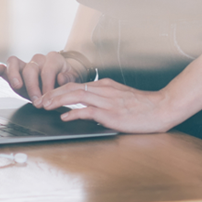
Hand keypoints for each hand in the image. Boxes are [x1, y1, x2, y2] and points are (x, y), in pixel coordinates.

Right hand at [0, 51, 86, 101]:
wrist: (61, 81)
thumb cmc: (66, 80)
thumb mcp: (74, 80)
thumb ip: (69, 79)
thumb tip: (61, 78)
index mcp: (53, 59)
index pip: (48, 69)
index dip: (47, 84)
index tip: (48, 98)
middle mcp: (38, 59)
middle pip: (31, 68)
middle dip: (32, 85)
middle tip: (36, 100)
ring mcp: (25, 64)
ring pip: (14, 62)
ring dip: (14, 75)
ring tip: (17, 85)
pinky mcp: (14, 71)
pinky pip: (3, 67)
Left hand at [36, 78, 171, 133]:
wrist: (162, 108)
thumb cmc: (142, 105)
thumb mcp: (119, 96)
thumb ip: (103, 99)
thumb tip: (86, 108)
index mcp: (103, 85)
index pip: (75, 85)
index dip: (58, 90)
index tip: (46, 96)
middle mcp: (102, 90)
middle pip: (71, 87)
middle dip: (52, 93)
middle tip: (39, 100)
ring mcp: (106, 101)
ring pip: (75, 95)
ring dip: (57, 100)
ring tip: (45, 106)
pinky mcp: (111, 113)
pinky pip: (87, 111)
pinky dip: (73, 113)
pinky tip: (64, 117)